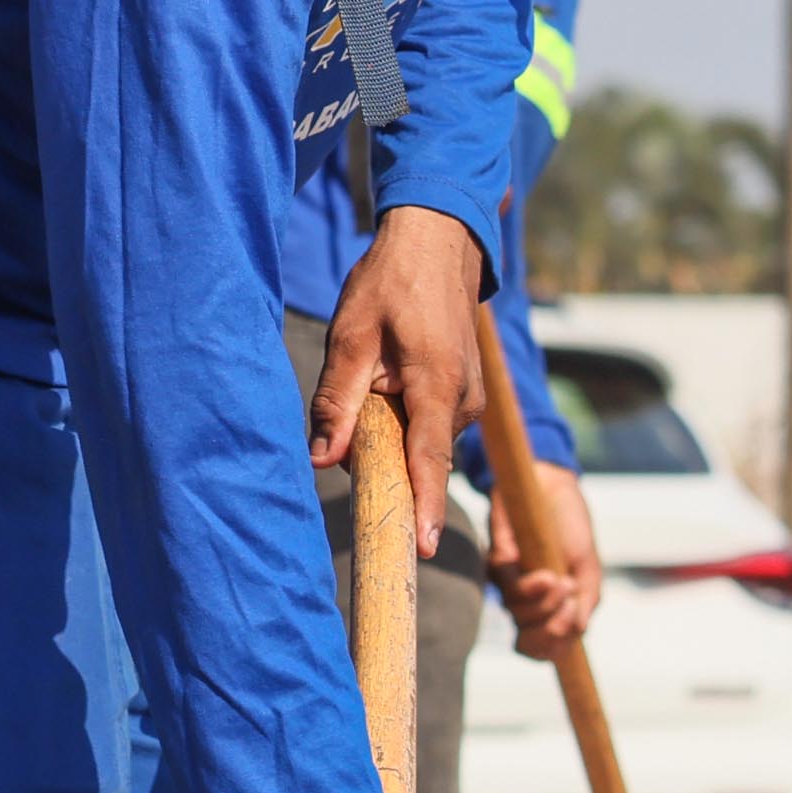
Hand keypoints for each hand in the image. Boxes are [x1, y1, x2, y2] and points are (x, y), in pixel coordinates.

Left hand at [308, 208, 488, 556]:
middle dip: (384, 457)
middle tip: (352, 416)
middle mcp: (462, 399)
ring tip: (369, 378)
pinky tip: (386, 379)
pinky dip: (403, 417)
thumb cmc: (391, 283)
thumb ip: (336, 402)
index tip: (421, 549)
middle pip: (420, 457)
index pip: (428, 461)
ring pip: (421, 440)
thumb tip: (323, 460)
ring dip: (391, 431)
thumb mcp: (351, 337)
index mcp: (436, 385)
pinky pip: (428, 423)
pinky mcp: (463, 393)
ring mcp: (468, 397)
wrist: (438, 242)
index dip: (424, 507)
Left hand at [485, 454, 600, 659]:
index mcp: (550, 607)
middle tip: (570, 603)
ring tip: (563, 581)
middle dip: (551, 628)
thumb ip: (587, 600)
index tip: (571, 632)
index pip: (543, 647)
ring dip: (545, 604)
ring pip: (519, 614)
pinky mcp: (497, 561)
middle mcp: (527, 600)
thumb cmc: (571, 527)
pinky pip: (508, 586)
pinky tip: (548, 575)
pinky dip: (530, 587)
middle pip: (529, 638)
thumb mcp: (588, 566)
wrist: (552, 486)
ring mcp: (511, 582)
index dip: (553, 650)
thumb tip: (580, 631)